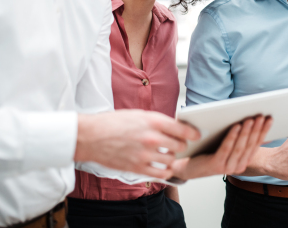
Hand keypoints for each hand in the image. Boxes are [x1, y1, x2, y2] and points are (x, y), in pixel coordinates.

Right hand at [75, 110, 200, 179]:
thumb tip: (175, 126)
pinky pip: (161, 173)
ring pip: (172, 160)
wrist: (90, 136)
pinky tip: (162, 166)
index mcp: (153, 121)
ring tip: (167, 154)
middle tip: (177, 144)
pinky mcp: (137, 168)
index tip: (196, 135)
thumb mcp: (139, 114)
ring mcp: (145, 154)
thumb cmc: (112, 123)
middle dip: (180, 145)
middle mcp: (151, 138)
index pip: (183, 128)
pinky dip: (165, 170)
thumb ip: (158, 121)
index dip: (193, 133)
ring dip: (172, 158)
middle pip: (180, 146)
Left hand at [173, 115, 272, 179]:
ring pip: (240, 147)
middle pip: (250, 144)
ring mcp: (228, 167)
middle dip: (257, 129)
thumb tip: (253, 121)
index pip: (256, 144)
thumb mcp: (228, 145)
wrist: (189, 166)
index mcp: (244, 161)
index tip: (269, 118)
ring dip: (246, 132)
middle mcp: (238, 166)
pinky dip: (232, 137)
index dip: (264, 131)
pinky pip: (226, 149)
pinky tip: (235, 126)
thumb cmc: (209, 152)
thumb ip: (239, 137)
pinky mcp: (216, 165)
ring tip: (250, 119)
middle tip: (261, 116)